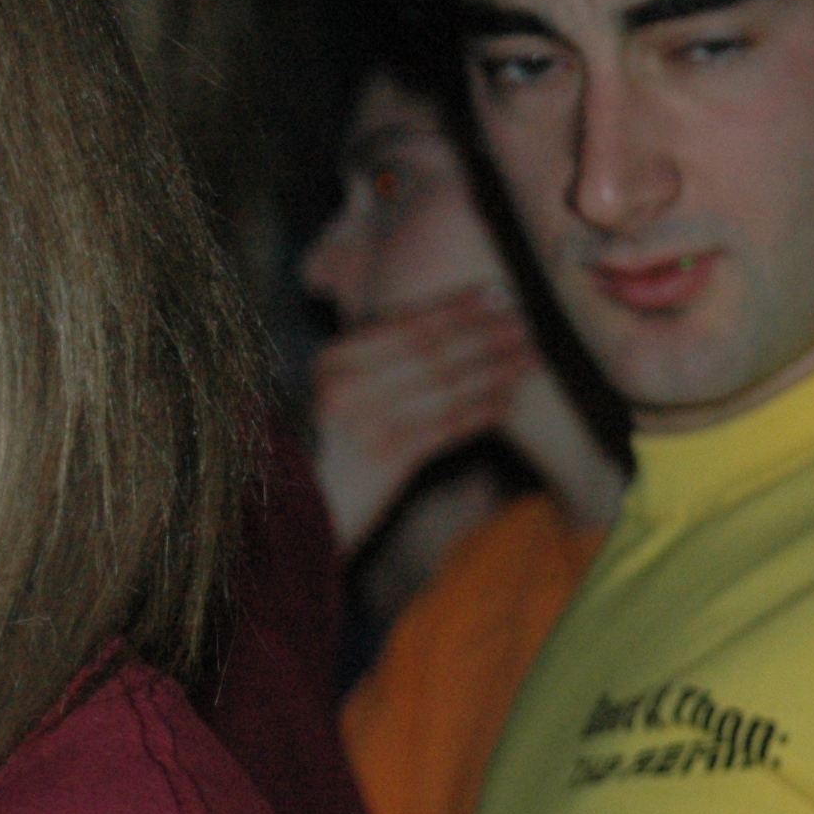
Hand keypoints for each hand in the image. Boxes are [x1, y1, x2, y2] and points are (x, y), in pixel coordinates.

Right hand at [312, 289, 537, 552]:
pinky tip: (505, 402)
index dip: (455, 306)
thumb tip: (435, 338)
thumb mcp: (328, 400)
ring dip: (494, 369)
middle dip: (485, 332)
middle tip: (529, 320)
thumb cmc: (313, 456)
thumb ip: (369, 368)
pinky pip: (444, 427)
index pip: (403, 323)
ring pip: (444, 385)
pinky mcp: (383, 458)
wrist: (282, 519)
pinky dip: (479, 411)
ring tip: (531, 357)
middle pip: (430, 349)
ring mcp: (363, 421)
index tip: (496, 293)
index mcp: (331, 361)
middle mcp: (344, 384)